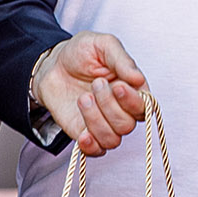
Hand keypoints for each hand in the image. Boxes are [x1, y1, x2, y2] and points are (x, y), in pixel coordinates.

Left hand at [34, 32, 147, 155]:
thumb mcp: (102, 45)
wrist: (52, 64)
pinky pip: (96, 151)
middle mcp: (121, 111)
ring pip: (113, 139)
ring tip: (83, 98)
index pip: (145, 107)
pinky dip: (91, 145)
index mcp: (132, 90)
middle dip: (109, 105)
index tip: (117, 86)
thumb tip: (138, 78)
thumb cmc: (80, 53)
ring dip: (96, 120)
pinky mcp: (85, 134)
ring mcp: (104, 124)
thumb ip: (122, 60)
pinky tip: (83, 133)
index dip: (133, 101)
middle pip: (127, 124)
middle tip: (95, 84)